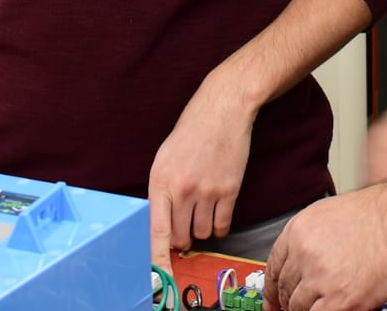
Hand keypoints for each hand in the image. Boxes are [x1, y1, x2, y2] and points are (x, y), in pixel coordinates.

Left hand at [147, 76, 255, 270]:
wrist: (223, 109)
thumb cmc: (191, 132)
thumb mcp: (164, 159)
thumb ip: (162, 192)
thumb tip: (163, 228)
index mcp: (160, 181)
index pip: (156, 232)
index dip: (158, 259)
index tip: (159, 277)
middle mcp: (182, 189)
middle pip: (181, 237)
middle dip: (182, 238)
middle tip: (185, 224)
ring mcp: (207, 191)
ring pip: (202, 234)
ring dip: (202, 229)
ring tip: (202, 209)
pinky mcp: (229, 190)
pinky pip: (222, 225)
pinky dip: (219, 226)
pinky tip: (216, 212)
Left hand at [266, 181, 386, 310]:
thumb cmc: (384, 213)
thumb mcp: (334, 214)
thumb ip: (314, 240)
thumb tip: (306, 263)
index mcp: (300, 230)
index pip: (273, 267)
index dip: (272, 289)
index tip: (272, 300)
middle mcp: (304, 252)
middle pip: (284, 288)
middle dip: (289, 302)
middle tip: (295, 309)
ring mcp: (320, 277)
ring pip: (298, 307)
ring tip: (322, 306)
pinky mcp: (341, 299)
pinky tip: (332, 310)